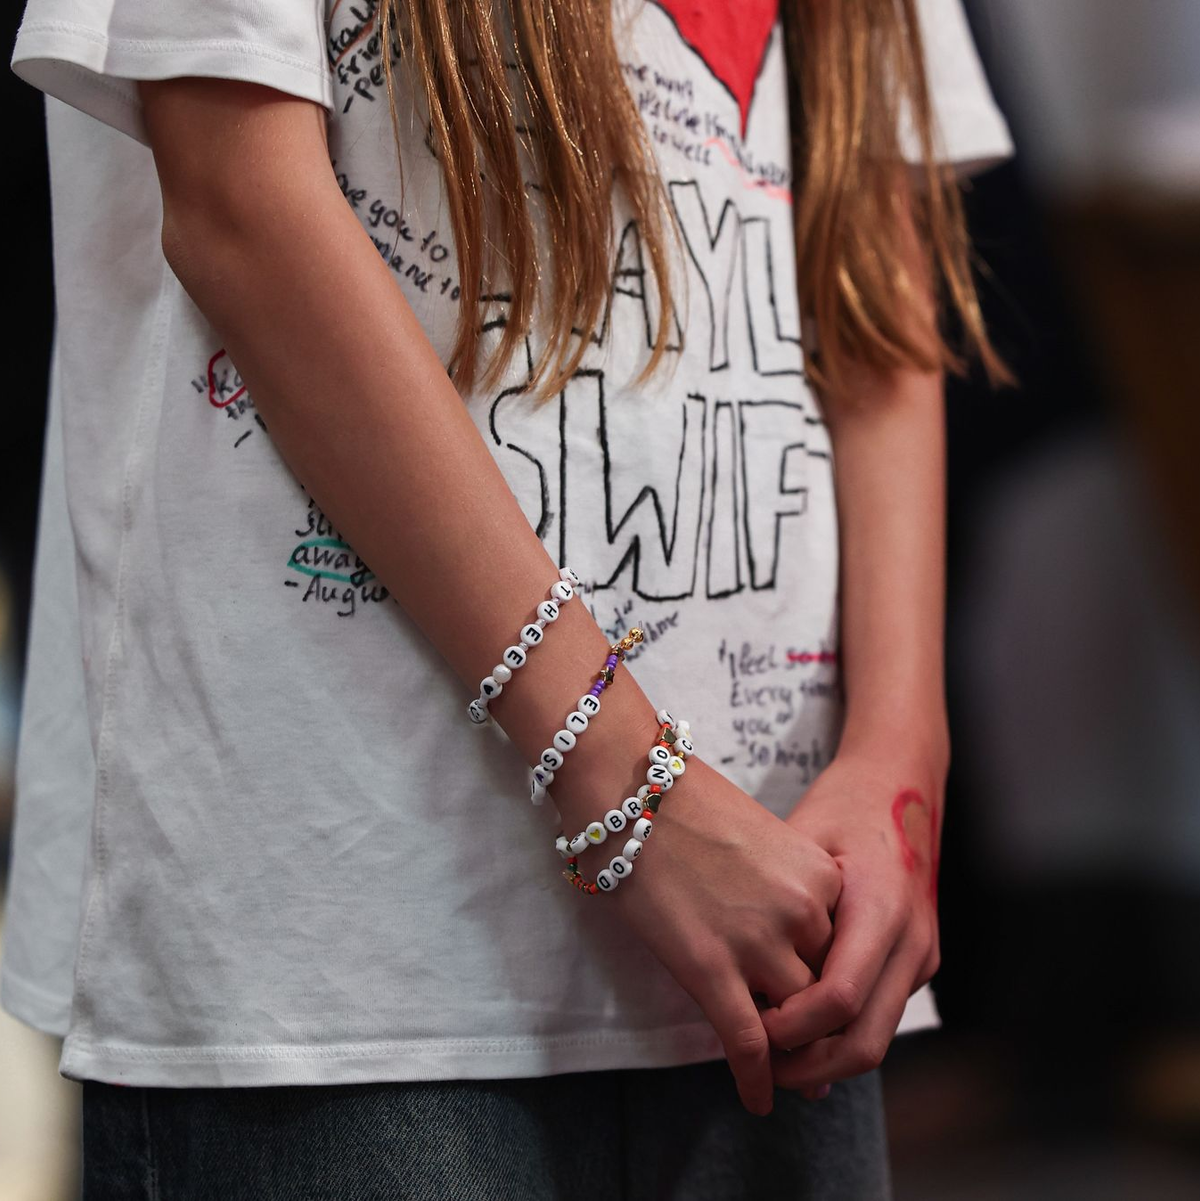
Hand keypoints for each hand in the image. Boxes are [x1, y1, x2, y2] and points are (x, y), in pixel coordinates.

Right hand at [603, 756, 842, 1116]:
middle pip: (825, 989)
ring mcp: (757, 943)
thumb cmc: (687, 805)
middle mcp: (802, 913)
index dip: (834, 983)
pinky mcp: (710, 968)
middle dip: (820, 1024)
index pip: (845, 951)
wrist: (633, 789)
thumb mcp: (764, 841)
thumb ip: (787, 888)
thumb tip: (787, 935)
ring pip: (794, 1022)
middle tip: (817, 1054)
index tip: (829, 1007)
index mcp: (822, 878)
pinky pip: (746, 1043)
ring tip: (788, 1078)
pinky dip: (755, 1080)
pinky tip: (757, 1100)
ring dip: (791, 1054)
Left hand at [759, 750, 943, 1096]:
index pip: (839, 997)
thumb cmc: (844, 804)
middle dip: (810, 1064)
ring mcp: (921, 953)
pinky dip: (843, 1030)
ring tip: (773, 1057)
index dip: (793, 1026)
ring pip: (877, 1034)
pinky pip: (881, 1012)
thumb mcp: (802, 840)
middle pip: (866, 1039)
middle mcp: (911, 939)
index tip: (750, 1027)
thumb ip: (779, 904)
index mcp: (881, 905)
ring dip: (827, 1057)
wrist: (903, 782)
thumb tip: (733, 965)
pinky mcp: (919, 960)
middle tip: (759, 1068)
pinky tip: (800, 1026)